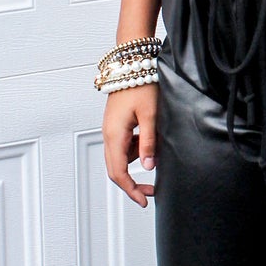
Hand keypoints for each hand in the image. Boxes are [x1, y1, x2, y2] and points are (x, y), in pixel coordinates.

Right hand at [104, 83, 157, 204]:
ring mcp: (111, 130)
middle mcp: (109, 135)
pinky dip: (136, 150)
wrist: (131, 64)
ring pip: (120, 158)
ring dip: (136, 164)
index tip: (144, 200)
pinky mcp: (117, 125)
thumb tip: (148, 167)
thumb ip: (149, 142)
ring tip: (156, 156)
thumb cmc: (141, 85)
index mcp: (114, 135)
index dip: (130, 190)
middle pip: (115, 169)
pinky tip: (149, 142)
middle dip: (132, 184)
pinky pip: (124, 146)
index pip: (118, 172)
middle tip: (151, 192)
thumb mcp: (150, 115)